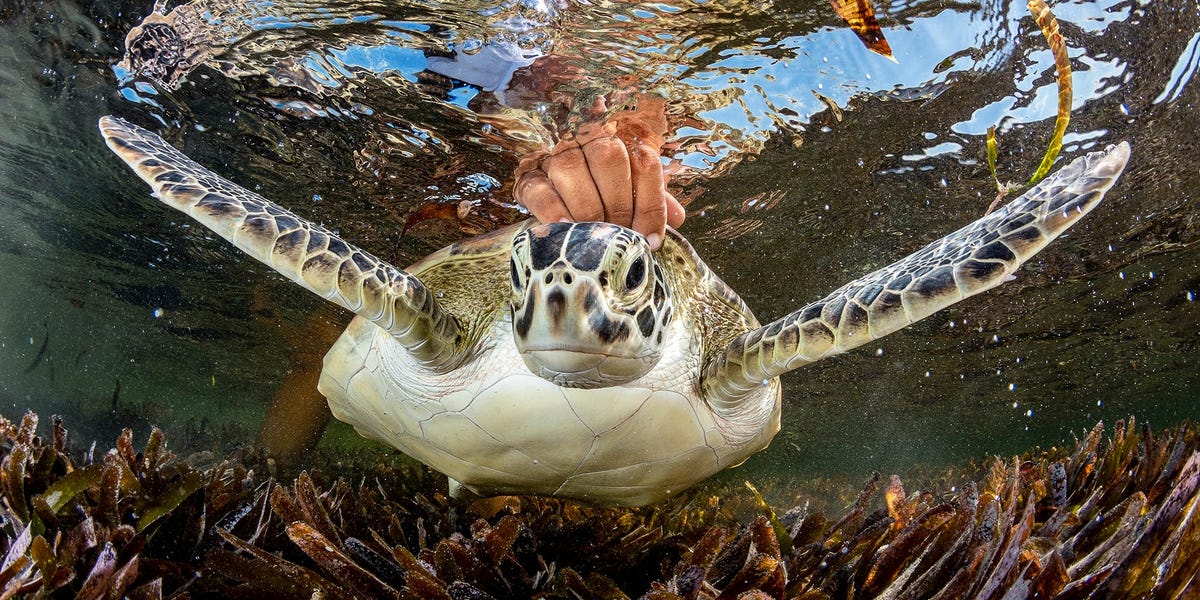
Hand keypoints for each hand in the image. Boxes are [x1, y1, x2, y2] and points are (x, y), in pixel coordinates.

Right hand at [512, 97, 684, 249]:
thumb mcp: (630, 192)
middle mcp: (585, 141)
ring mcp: (553, 156)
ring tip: (597, 237)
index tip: (653, 239)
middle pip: (608, 157)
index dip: (652, 202)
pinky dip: (553, 210)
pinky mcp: (527, 177)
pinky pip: (538, 189)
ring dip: (588, 208)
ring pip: (570, 169)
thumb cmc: (601, 193)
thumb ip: (652, 200)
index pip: (644, 162)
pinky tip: (566, 229)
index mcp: (618, 141)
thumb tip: (678, 217)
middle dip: (620, 204)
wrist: (553, 188)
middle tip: (623, 236)